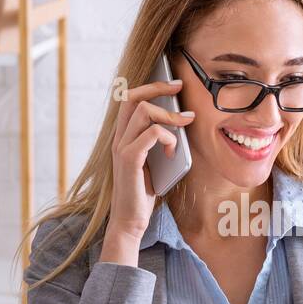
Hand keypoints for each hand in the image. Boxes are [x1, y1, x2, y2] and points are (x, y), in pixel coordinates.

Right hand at [101, 78, 193, 266]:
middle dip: (158, 87)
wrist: (130, 220)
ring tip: (183, 127)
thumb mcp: (154, 160)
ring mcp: (122, 147)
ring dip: (169, 116)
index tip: (174, 83)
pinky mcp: (130, 159)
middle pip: (133, 96)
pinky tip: (173, 153)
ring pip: (145, 112)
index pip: (130, 98)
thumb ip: (159, 141)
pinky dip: (168, 139)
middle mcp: (119, 138)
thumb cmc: (144, 192)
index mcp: (123, 136)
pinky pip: (152, 134)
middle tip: (180, 87)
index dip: (151, 86)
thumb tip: (181, 119)